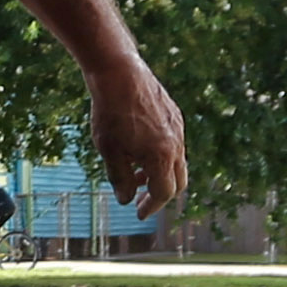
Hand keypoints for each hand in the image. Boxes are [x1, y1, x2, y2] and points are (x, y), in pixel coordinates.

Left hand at [89, 61, 187, 218]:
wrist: (119, 73)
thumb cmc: (110, 113)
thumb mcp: (109, 151)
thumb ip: (120, 178)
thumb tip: (126, 199)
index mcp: (162, 156)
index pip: (164, 193)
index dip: (151, 207)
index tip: (138, 214)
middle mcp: (176, 144)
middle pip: (177, 181)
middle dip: (160, 194)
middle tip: (140, 200)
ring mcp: (178, 128)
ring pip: (176, 161)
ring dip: (158, 173)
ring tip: (133, 173)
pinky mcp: (174, 115)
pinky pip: (173, 143)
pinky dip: (160, 155)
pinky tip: (138, 149)